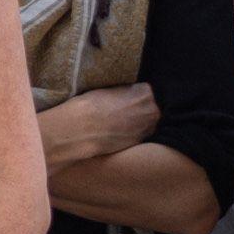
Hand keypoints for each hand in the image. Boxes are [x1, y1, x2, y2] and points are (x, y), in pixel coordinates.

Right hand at [38, 85, 158, 171]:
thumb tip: (129, 94)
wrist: (81, 130)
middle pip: (148, 107)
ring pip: (145, 122)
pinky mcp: (137, 143)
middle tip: (120, 109)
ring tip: (118, 121)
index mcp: (145, 93)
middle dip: (138, 108)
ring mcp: (146, 129)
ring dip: (136, 121)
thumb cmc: (91, 106)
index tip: (123, 97)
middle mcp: (151, 112)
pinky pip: (138, 134)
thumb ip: (126, 92)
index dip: (133, 94)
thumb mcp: (111, 89)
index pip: (145, 91)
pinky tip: (117, 131)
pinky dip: (130, 133)